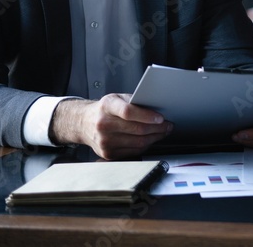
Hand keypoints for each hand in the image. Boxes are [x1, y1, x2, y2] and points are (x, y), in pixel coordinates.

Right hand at [50, 93, 172, 159]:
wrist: (84, 123)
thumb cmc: (104, 110)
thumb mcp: (117, 98)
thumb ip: (134, 102)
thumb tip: (157, 108)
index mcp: (107, 106)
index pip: (128, 112)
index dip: (147, 116)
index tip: (161, 118)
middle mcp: (103, 124)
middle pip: (137, 130)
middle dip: (158, 128)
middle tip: (168, 125)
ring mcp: (105, 141)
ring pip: (138, 143)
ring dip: (155, 138)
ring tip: (163, 132)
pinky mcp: (108, 154)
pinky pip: (134, 151)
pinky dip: (146, 145)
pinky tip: (151, 139)